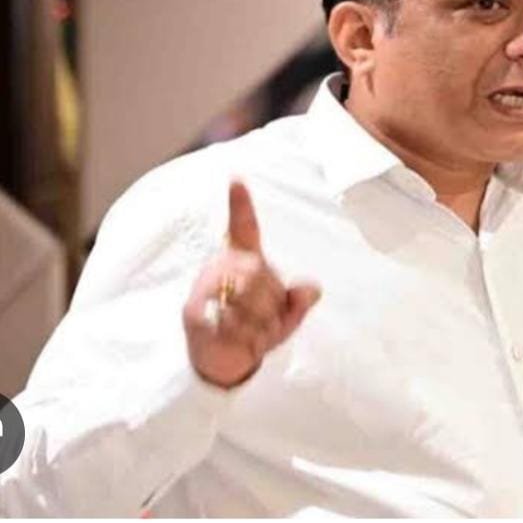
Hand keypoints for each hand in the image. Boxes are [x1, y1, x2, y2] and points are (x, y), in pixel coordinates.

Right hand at [183, 180, 320, 388]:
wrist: (219, 360)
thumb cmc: (254, 331)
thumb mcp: (285, 318)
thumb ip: (300, 302)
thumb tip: (313, 288)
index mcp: (244, 260)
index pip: (243, 228)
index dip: (240, 204)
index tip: (236, 178)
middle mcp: (221, 267)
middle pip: (256, 273)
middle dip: (270, 303)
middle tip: (268, 325)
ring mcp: (204, 288)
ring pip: (244, 297)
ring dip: (260, 324)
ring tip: (257, 336)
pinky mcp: (194, 312)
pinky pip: (228, 320)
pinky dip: (245, 338)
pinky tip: (245, 344)